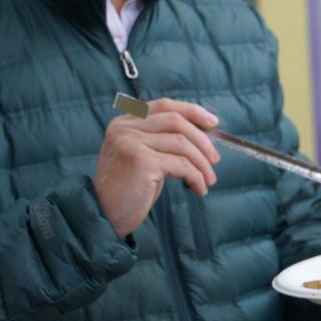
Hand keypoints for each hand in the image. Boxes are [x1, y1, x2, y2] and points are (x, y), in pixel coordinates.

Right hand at [93, 98, 219, 237]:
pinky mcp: (142, 161)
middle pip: (176, 121)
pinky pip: (181, 165)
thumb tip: (203, 134)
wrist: (105, 215)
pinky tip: (199, 188)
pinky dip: (196, 177)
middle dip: (202, 140)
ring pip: (182, 144)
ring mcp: (132, 142)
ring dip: (202, 163)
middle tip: (215, 159)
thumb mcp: (143, 156)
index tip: (212, 122)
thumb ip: (162, 140)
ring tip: (209, 179)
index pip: (164, 105)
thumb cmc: (129, 188)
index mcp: (125, 122)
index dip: (192, 111)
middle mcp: (126, 128)